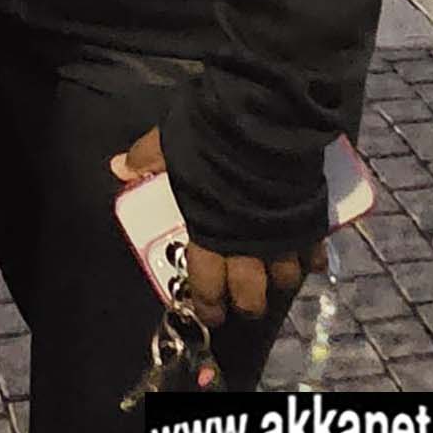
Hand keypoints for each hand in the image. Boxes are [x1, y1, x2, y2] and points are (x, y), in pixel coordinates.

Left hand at [111, 128, 326, 327]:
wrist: (264, 119)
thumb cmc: (211, 134)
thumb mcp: (170, 141)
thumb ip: (147, 158)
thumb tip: (118, 168)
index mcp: (208, 231)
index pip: (206, 283)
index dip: (209, 303)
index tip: (211, 313)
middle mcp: (246, 245)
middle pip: (251, 295)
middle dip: (247, 304)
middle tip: (243, 303)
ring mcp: (281, 236)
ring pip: (285, 279)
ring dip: (278, 282)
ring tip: (273, 277)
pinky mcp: (309, 222)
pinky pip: (314, 253)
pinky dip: (310, 259)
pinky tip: (307, 258)